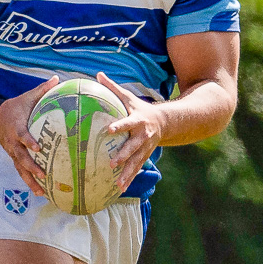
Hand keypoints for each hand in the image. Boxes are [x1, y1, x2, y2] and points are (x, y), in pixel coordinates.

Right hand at [0, 77, 57, 195]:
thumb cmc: (15, 107)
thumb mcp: (26, 97)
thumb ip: (42, 90)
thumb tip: (58, 79)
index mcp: (16, 128)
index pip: (22, 136)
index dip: (28, 141)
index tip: (38, 147)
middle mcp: (13, 143)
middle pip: (20, 157)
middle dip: (31, 167)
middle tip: (43, 174)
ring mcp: (12, 152)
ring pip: (20, 169)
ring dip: (30, 181)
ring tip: (42, 192)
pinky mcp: (13, 158)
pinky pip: (21, 172)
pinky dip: (30, 182)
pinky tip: (41, 192)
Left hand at [97, 72, 163, 191]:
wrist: (165, 122)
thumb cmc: (140, 108)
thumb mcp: (129, 97)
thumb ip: (113, 87)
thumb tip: (97, 74)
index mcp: (138, 121)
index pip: (127, 123)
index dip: (119, 126)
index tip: (109, 130)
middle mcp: (143, 136)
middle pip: (133, 147)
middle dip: (123, 156)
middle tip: (111, 163)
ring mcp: (145, 148)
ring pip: (136, 162)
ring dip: (127, 173)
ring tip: (117, 183)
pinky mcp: (145, 157)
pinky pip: (137, 169)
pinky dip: (129, 178)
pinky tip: (120, 189)